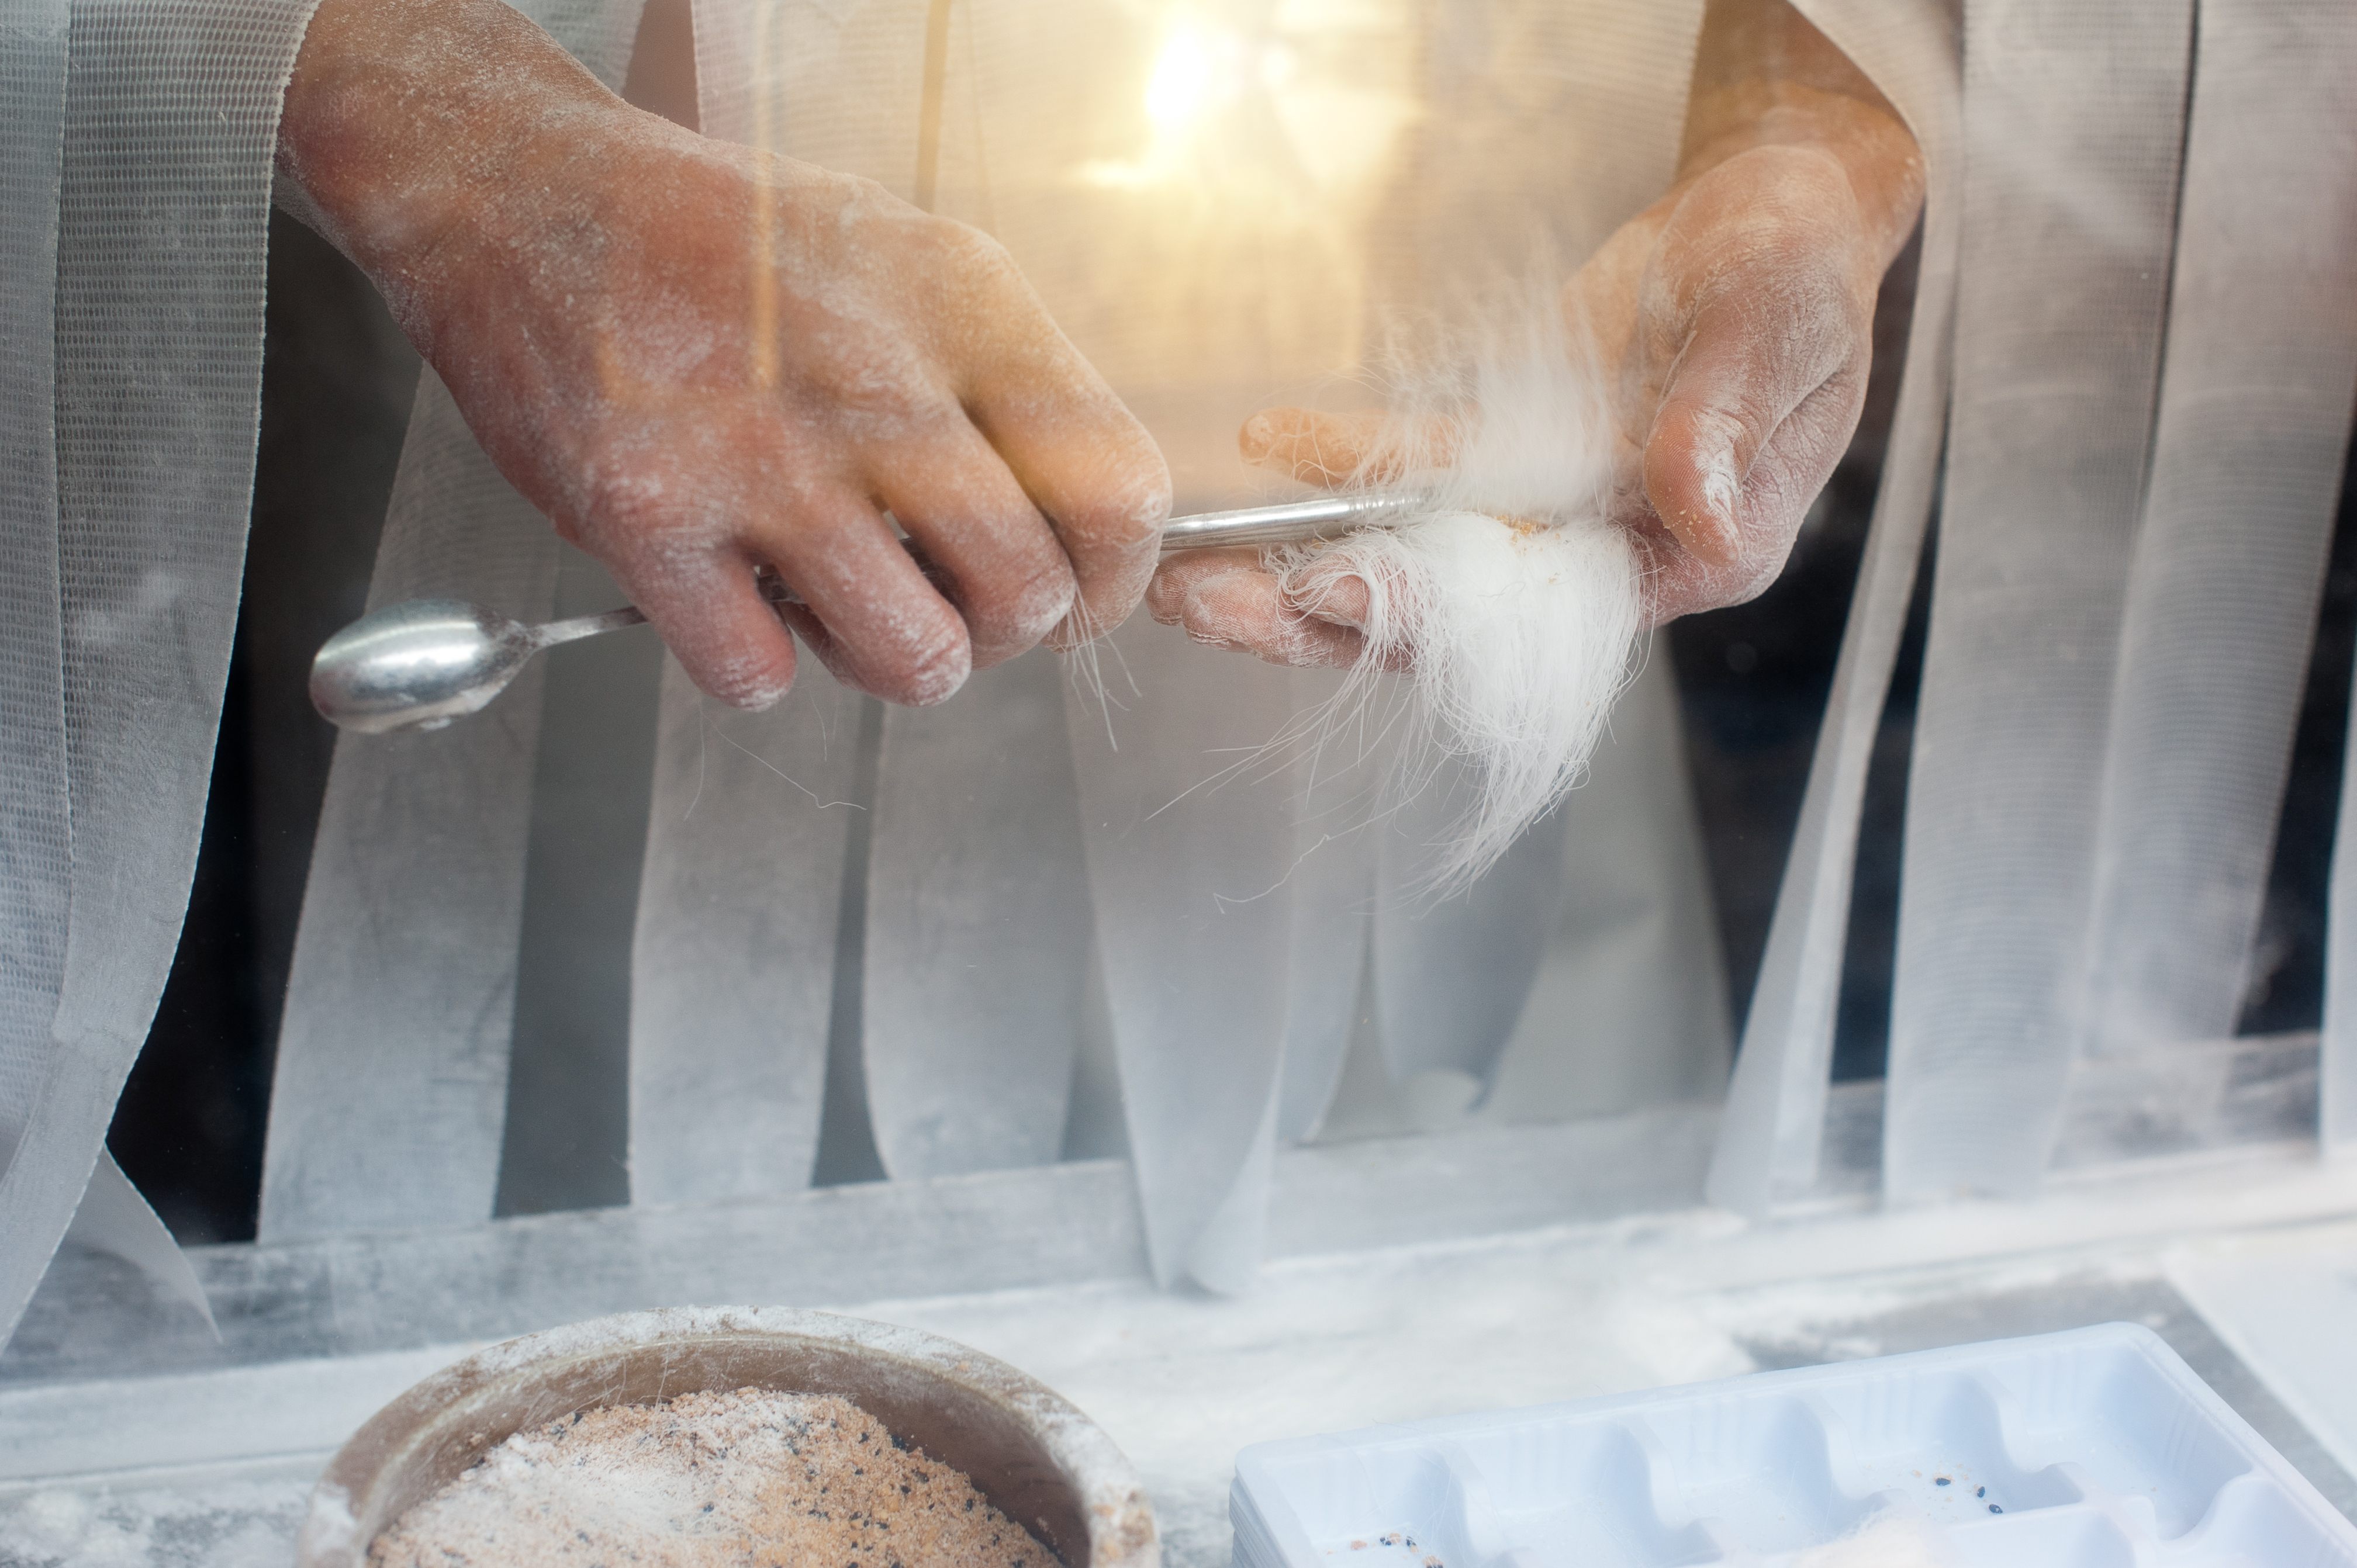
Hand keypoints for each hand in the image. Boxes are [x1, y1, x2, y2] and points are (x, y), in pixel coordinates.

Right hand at [279, 0, 1170, 707]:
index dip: (1113, 579)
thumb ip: (994, 379)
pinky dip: (754, 664)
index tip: (1079, 597)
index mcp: (960, 305)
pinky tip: (731, 598)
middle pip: (1026, 593)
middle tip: (951, 610)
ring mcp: (759, 456)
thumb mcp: (901, 259)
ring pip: (913, 657)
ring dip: (888, 661)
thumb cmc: (717, 242)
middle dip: (999, 634)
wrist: (522, 196)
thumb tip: (1076, 514)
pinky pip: (758, 675)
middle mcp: (875, 381)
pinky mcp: (648, 519)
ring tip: (841, 606)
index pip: (1115, 489)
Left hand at [1149, 0, 1921, 667]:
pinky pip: (1404, 478)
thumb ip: (1729, 422)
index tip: (1335, 595)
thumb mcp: (1778, 332)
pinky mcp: (1503, 462)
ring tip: (1188, 577)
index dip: (1432, 620)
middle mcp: (1600, 561)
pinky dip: (1333, 470)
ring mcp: (1542, 517)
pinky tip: (1263, 448)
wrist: (1774, 220)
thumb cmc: (1797, 275)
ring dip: (1295, 575)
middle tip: (1209, 606)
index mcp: (1685, 562)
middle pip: (1444, 621)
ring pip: (1404, 568)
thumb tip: (1691, 509)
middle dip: (1319, 619)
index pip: (1543, 627)